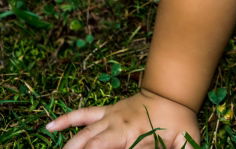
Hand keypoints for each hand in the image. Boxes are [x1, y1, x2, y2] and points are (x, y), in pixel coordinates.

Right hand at [46, 89, 200, 148]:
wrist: (173, 93)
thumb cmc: (179, 121)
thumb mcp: (186, 142)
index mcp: (131, 134)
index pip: (103, 147)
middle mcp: (115, 125)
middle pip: (88, 143)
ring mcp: (108, 117)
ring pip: (82, 133)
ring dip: (69, 146)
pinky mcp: (105, 112)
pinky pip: (82, 114)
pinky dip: (66, 120)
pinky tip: (49, 127)